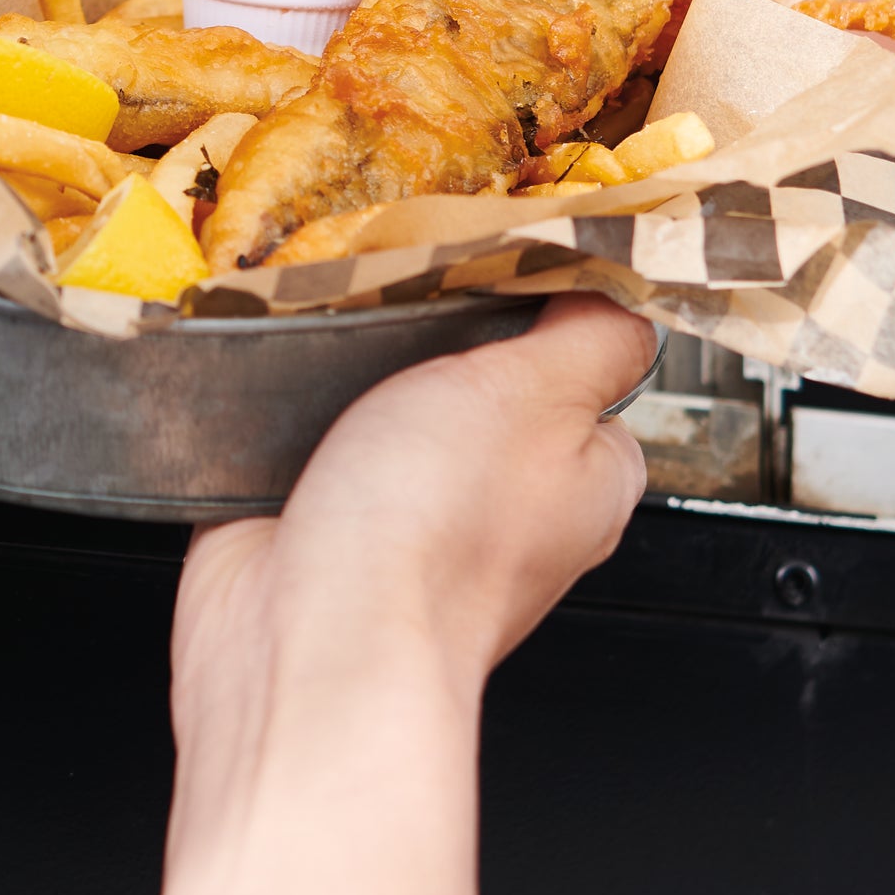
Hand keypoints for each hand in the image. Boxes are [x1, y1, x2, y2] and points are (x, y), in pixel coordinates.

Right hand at [101, 298, 653, 894]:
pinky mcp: (319, 521)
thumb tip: (618, 290)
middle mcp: (501, 503)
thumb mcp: (538, 392)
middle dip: (433, 328)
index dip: (548, 304)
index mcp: (582, 477)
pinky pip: (307, 436)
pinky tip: (277, 390)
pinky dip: (285, 408)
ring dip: (351, 364)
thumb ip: (590, 334)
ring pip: (385, 399)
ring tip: (332, 331)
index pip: (589, 365)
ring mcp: (407, 515)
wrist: (306, 641)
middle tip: (404, 288)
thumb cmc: (431, 546)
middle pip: (478, 374)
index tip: (507, 253)